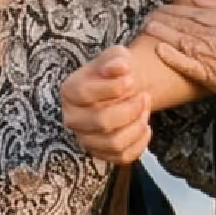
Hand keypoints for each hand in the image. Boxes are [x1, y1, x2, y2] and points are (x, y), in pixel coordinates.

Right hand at [61, 45, 156, 164]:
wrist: (120, 89)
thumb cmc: (115, 72)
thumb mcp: (115, 57)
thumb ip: (116, 59)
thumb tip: (121, 68)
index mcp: (69, 91)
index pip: (84, 94)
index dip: (111, 88)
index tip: (131, 80)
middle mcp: (72, 118)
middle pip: (101, 121)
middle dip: (130, 109)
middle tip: (144, 97)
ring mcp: (85, 138)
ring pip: (114, 143)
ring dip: (137, 126)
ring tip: (145, 110)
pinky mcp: (100, 153)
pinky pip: (123, 157)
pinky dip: (140, 143)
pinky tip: (145, 127)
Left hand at [143, 0, 215, 114]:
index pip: (196, 12)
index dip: (177, 9)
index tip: (164, 7)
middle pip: (186, 24)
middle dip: (165, 18)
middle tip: (149, 15)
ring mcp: (215, 57)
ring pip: (182, 40)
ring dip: (163, 33)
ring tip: (148, 27)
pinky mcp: (210, 75)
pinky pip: (187, 64)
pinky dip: (172, 57)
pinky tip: (160, 50)